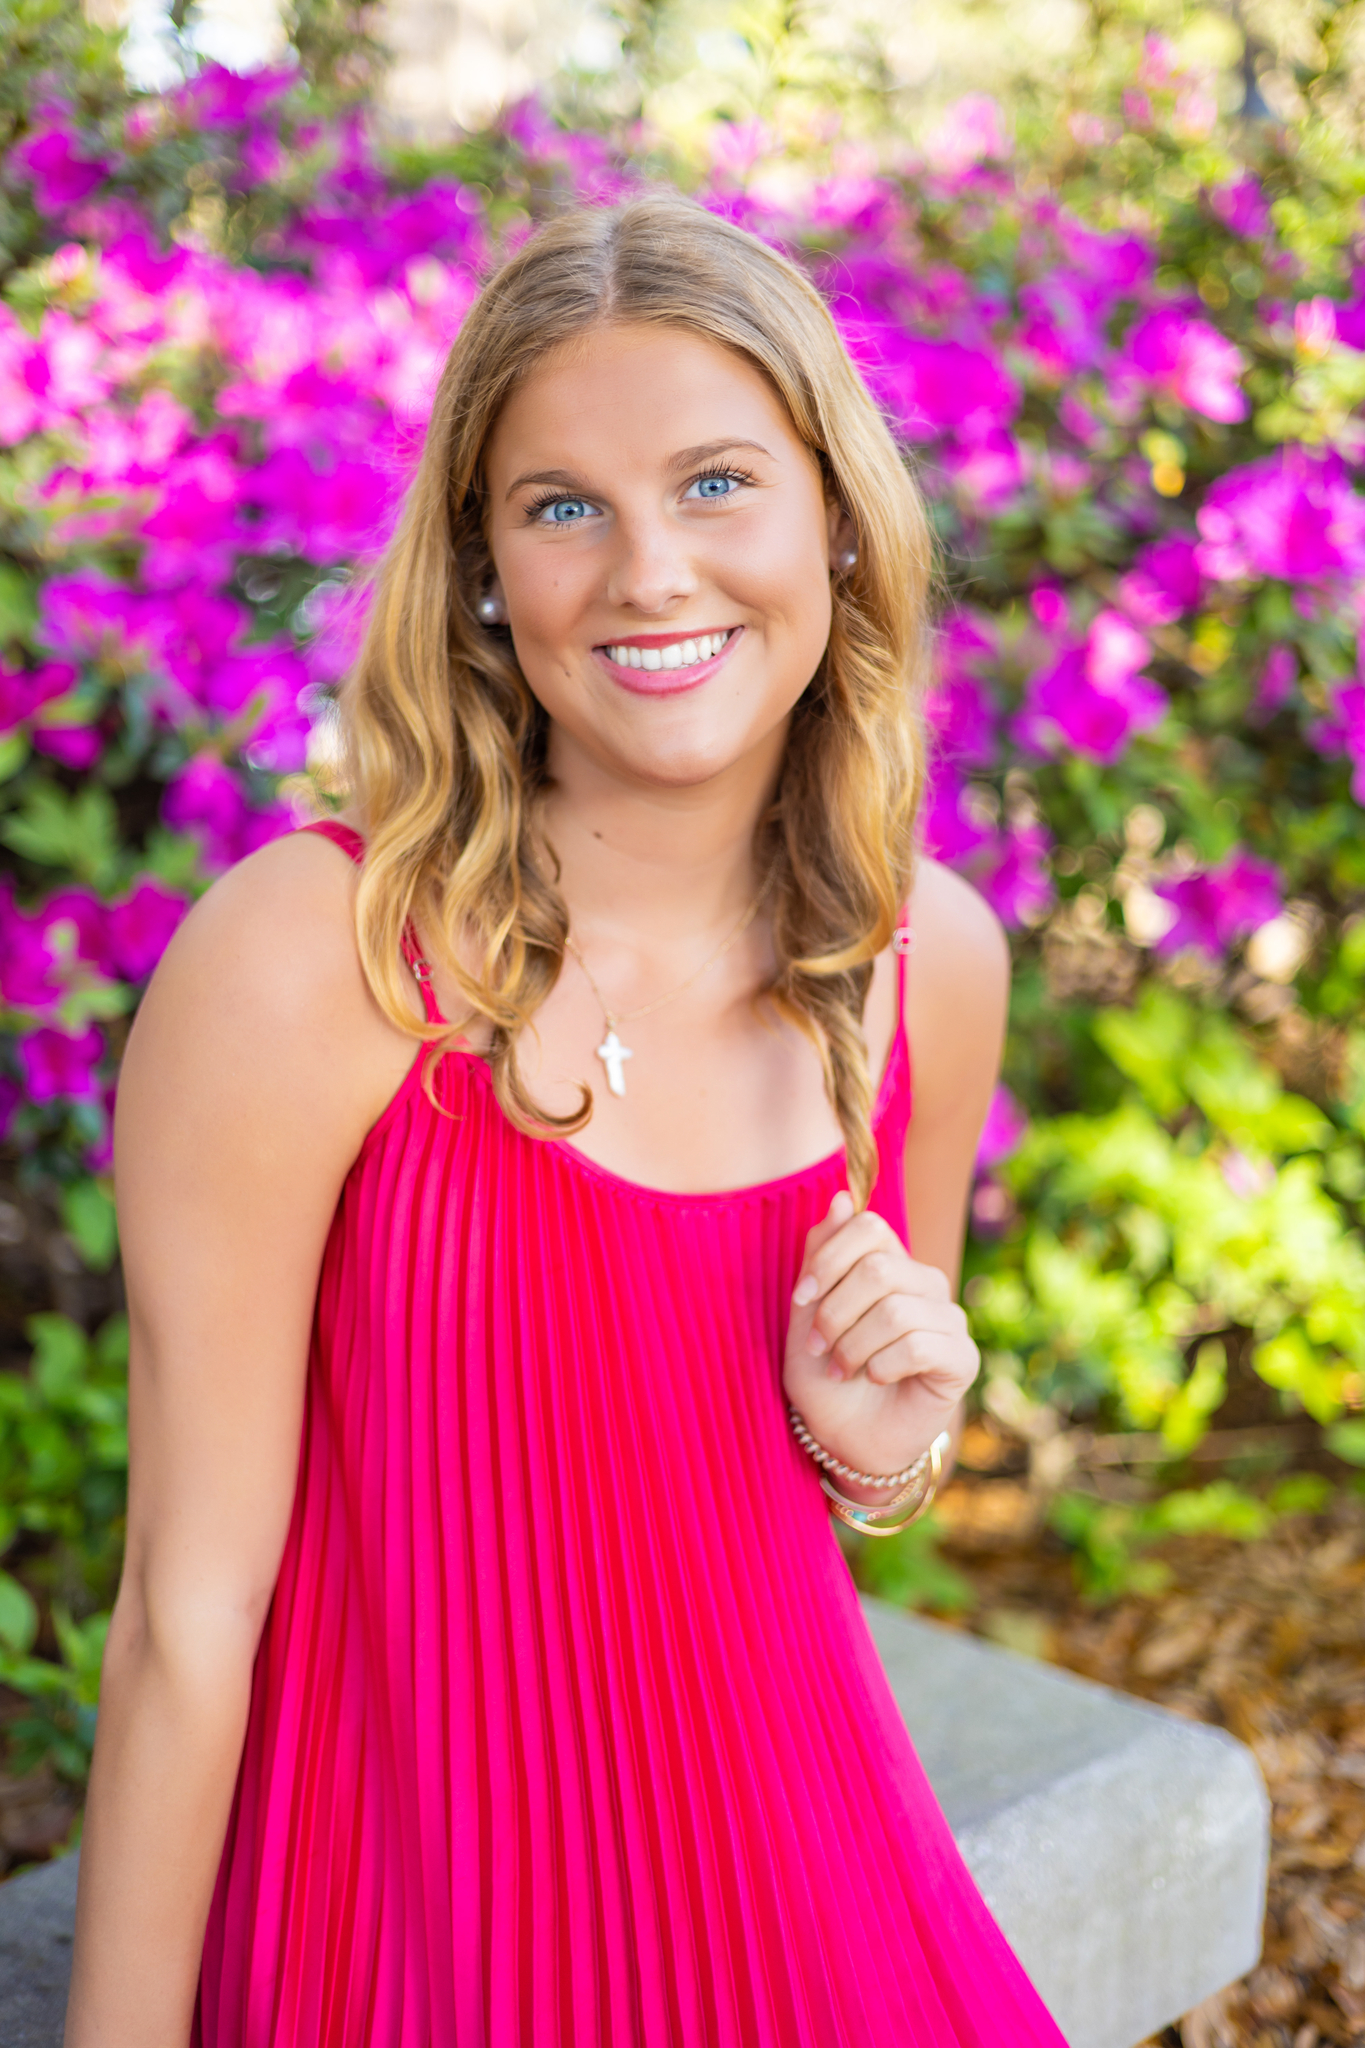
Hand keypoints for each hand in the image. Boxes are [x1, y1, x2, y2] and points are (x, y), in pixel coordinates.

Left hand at [783, 1191, 979, 1497]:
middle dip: (835, 1311)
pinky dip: (883, 1365)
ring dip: (854, 1346)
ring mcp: (949, 1320)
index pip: (869, 1226)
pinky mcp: (963, 1359)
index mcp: (891, 1265)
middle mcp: (926, 1284)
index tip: (802, 1298)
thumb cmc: (825, 1376)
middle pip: (879, 1267)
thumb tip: (841, 1198)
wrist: (845, 1440)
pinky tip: (876, 1378)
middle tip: (820, 1347)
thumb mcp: (808, 1313)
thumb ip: (822, 1256)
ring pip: (896, 1310)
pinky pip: (919, 1345)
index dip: (829, 1258)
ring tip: (843, 1369)